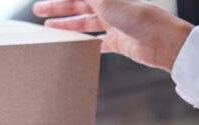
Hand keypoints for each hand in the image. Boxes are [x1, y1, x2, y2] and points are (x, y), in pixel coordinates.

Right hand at [33, 0, 193, 71]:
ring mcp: (114, 25)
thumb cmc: (137, 16)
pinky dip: (87, 43)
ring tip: (49, 30)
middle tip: (38, 12)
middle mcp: (110, 8)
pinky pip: (98, 43)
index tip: (44, 2)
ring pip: (85, 25)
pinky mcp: (118, 43)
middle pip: (78, 7)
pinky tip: (75, 46)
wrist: (160, 39)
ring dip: (68, 26)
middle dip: (58, 10)